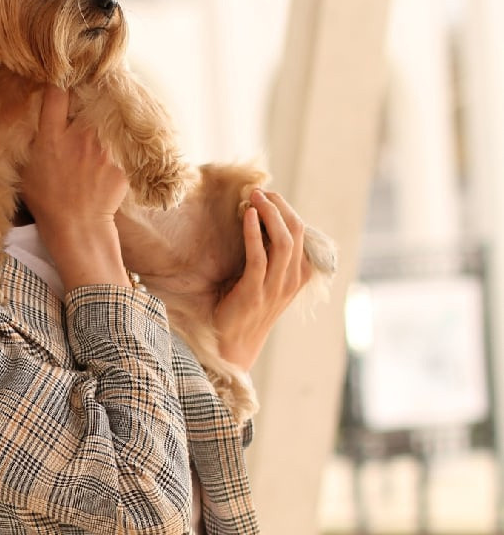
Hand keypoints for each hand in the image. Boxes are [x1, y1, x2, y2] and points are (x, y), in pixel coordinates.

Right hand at [20, 88, 129, 289]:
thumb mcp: (27, 171)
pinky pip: (118, 149)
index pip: (56, 93)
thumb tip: (38, 124)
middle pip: (87, 101)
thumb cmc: (48, 203)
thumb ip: (34, 143)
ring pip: (105, 123)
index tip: (62, 77)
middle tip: (86, 98)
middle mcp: (79, 136)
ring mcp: (103, 149)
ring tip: (97, 139)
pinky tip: (105, 168)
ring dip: (101, 127)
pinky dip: (113, 155)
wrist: (78, 230)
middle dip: (86, 100)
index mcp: (52, 137)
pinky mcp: (122, 162)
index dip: (60, 80)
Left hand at [213, 189, 311, 371]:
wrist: (233, 344)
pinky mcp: (254, 292)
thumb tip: (258, 218)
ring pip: (283, 241)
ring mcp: (275, 287)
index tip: (268, 195)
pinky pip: (258, 256)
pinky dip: (253, 232)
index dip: (285, 210)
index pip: (301, 232)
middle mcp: (291, 280)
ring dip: (268, 213)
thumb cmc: (244, 307)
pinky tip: (246, 215)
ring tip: (254, 196)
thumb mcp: (264, 278)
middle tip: (259, 190)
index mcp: (298, 275)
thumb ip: (269, 255)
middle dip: (279, 206)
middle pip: (296, 231)